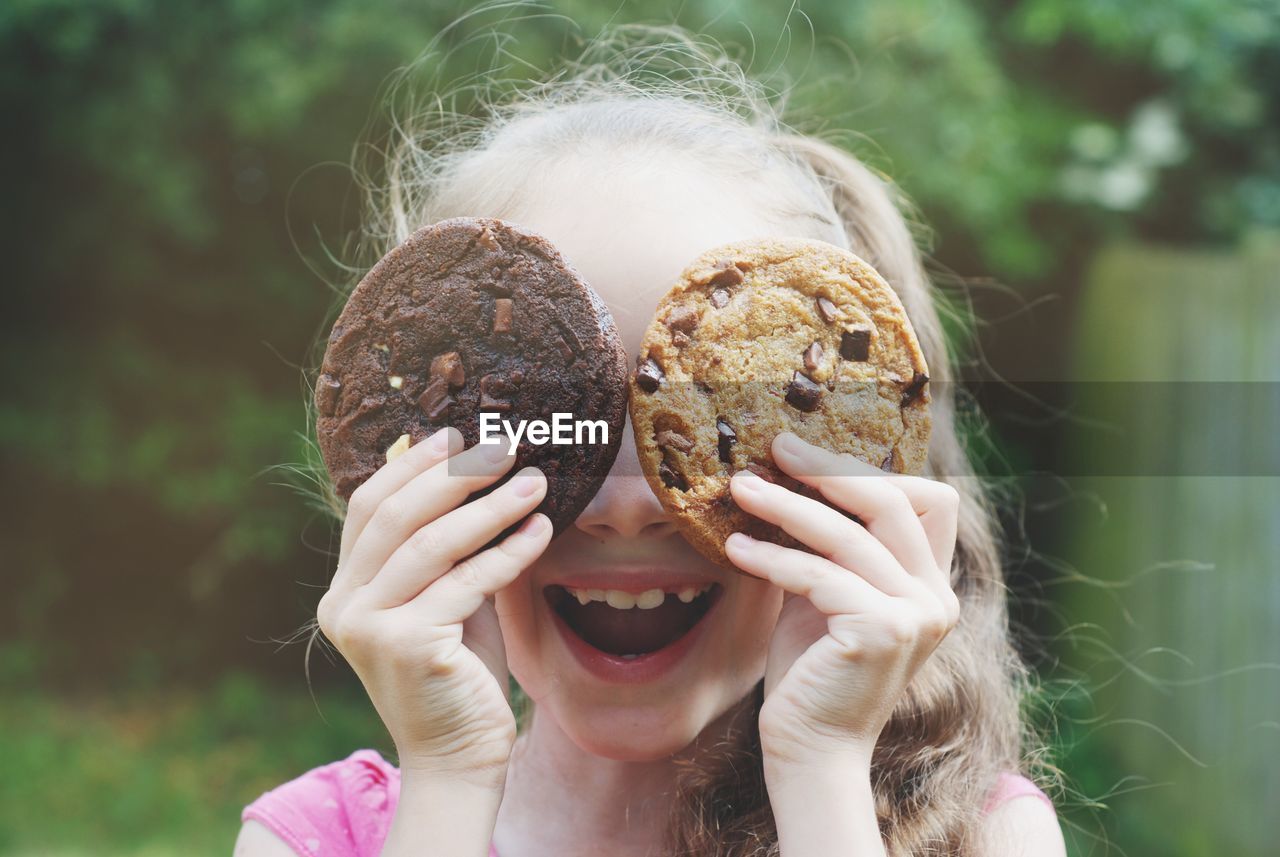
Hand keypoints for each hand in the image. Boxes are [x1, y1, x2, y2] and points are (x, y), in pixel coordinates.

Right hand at [316, 428, 550, 783]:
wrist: (460, 757)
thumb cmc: (459, 672)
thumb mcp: (444, 598)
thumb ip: (443, 547)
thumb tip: (467, 470)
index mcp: (345, 589)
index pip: (370, 507)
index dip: (413, 466)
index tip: (458, 436)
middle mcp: (344, 605)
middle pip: (397, 516)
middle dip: (455, 476)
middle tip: (505, 450)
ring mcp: (369, 627)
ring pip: (433, 545)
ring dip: (490, 508)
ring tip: (535, 483)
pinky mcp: (406, 647)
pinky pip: (467, 582)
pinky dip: (508, 552)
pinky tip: (541, 531)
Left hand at [723, 432, 960, 768]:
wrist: (808, 752)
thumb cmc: (808, 672)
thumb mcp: (822, 594)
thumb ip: (824, 545)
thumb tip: (786, 475)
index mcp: (931, 585)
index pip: (927, 500)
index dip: (871, 471)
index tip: (808, 456)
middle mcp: (936, 598)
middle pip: (893, 502)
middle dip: (830, 470)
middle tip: (774, 448)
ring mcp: (916, 616)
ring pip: (850, 535)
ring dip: (787, 506)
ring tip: (738, 489)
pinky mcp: (882, 632)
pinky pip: (819, 575)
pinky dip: (773, 557)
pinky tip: (734, 550)